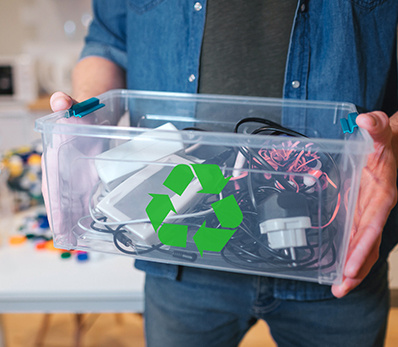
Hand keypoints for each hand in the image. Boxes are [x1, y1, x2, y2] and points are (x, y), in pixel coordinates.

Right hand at [42, 92, 99, 246]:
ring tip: (77, 242)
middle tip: (68, 243)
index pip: (53, 186)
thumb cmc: (82, 114)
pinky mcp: (86, 179)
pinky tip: (90, 225)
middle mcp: (62, 171)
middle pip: (60, 200)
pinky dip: (84, 213)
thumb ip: (69, 105)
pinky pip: (83, 199)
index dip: (55, 206)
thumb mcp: (78, 109)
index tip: (59, 226)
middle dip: (64, 221)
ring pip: (71, 203)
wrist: (91, 116)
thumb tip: (59, 99)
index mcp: (56, 157)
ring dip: (73, 221)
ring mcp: (74, 177)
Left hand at [331, 111, 397, 297]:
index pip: (372, 225)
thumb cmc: (385, 140)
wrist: (392, 144)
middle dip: (356, 268)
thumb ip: (375, 127)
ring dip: (353, 267)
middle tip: (340, 289)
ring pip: (365, 245)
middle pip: (369, 243)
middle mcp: (376, 207)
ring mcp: (369, 212)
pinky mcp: (361, 211)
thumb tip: (365, 120)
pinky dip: (352, 253)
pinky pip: (359, 237)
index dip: (363, 247)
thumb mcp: (380, 131)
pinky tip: (340, 267)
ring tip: (339, 288)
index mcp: (382, 194)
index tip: (351, 268)